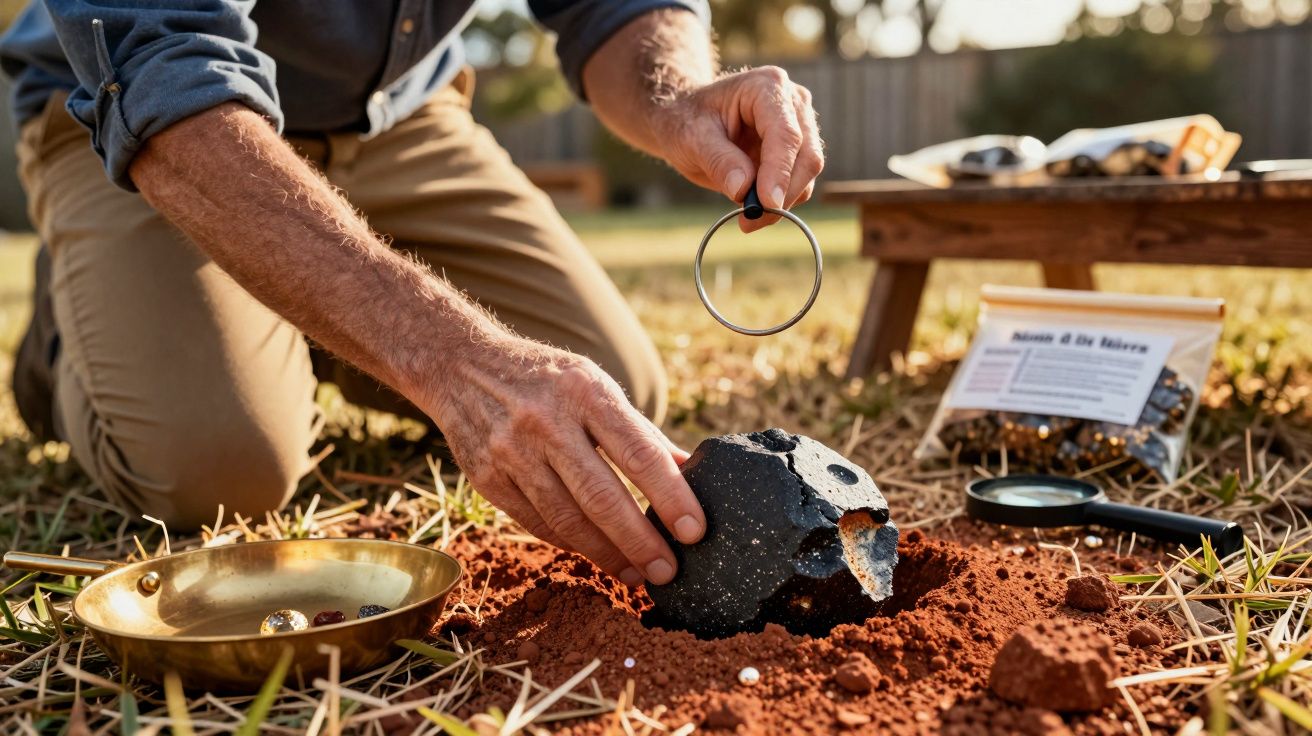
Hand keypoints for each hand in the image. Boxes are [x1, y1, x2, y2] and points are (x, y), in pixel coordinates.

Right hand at [429, 333, 704, 585]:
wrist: (461, 365)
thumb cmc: (546, 378)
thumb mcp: (595, 385)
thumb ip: (640, 431)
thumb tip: (688, 471)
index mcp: (586, 392)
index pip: (639, 453)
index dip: (671, 497)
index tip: (695, 531)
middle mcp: (547, 422)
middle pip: (603, 497)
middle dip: (641, 541)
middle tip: (668, 571)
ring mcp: (512, 452)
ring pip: (568, 520)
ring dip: (607, 554)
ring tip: (637, 574)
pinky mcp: (487, 478)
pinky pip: (537, 524)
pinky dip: (570, 544)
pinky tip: (595, 553)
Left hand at [652, 66, 824, 231]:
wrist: (686, 119)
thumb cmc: (686, 121)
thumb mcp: (691, 138)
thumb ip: (718, 160)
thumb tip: (742, 189)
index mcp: (767, 87)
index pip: (785, 134)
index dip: (780, 171)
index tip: (767, 204)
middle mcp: (793, 102)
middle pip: (807, 155)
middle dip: (783, 193)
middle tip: (750, 221)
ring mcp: (800, 125)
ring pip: (807, 172)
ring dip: (782, 202)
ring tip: (745, 217)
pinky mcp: (797, 150)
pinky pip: (800, 183)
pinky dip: (780, 201)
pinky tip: (752, 205)